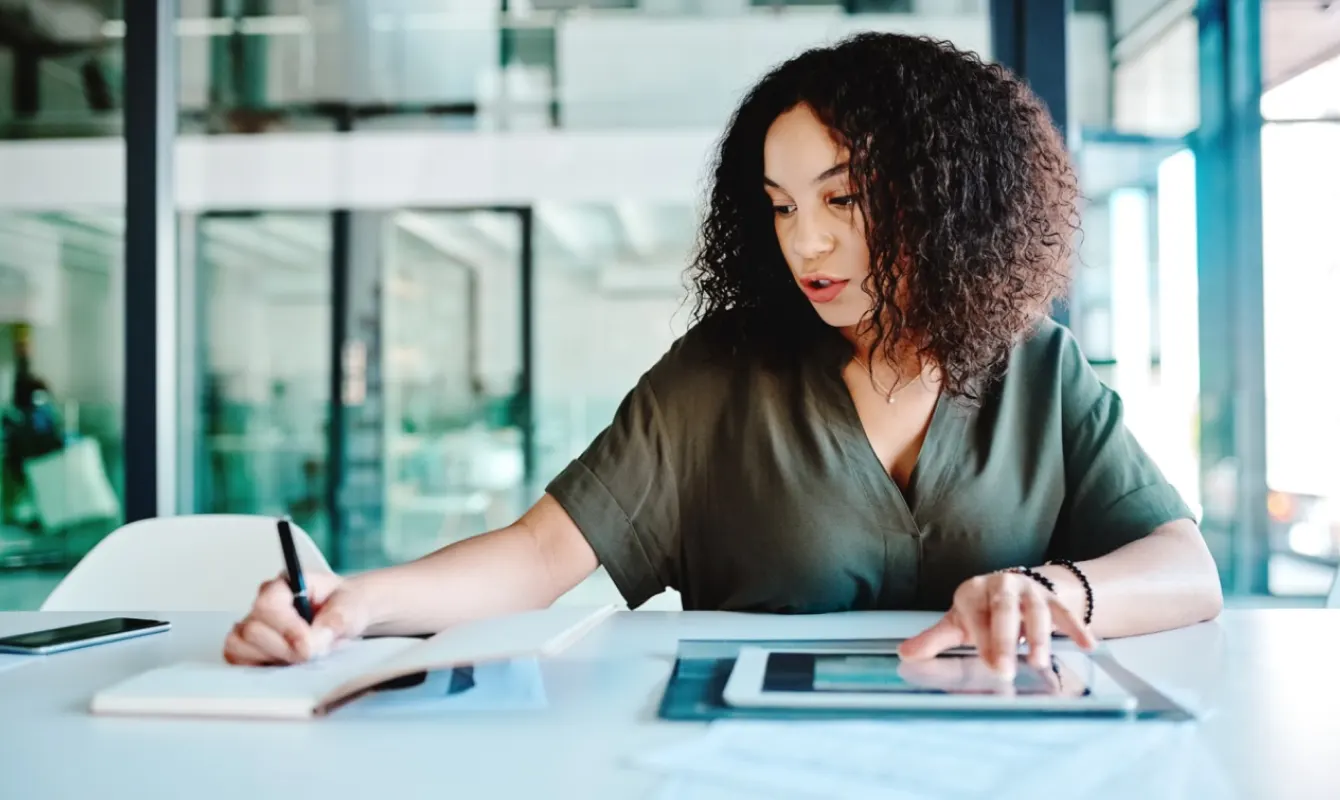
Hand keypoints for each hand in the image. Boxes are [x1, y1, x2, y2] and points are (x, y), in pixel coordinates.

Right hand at [223, 571, 370, 664]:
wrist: (347, 616)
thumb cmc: (346, 605)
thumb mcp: (351, 607)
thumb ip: (334, 621)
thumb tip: (312, 643)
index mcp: (285, 584)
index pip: (268, 604)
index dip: (287, 628)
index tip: (308, 645)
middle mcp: (263, 603)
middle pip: (252, 630)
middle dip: (284, 649)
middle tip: (310, 653)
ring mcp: (254, 625)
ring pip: (239, 646)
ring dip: (273, 659)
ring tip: (300, 658)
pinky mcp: (250, 648)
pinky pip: (239, 660)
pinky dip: (261, 668)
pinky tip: (285, 665)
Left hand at [897, 571, 1097, 677]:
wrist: (1014, 589)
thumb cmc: (981, 612)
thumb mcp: (958, 623)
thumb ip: (934, 640)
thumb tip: (904, 655)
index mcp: (972, 592)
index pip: (976, 617)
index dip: (983, 641)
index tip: (990, 667)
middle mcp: (1000, 585)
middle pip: (1004, 610)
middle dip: (1005, 640)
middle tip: (1007, 669)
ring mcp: (1029, 590)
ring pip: (1036, 610)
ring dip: (1038, 636)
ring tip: (1039, 662)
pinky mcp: (1052, 597)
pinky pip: (1066, 612)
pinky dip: (1077, 627)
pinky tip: (1087, 646)